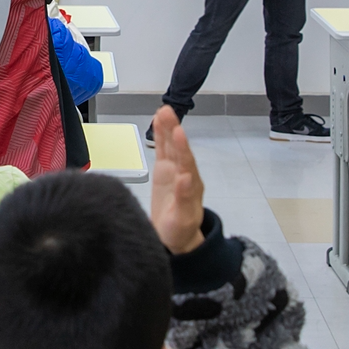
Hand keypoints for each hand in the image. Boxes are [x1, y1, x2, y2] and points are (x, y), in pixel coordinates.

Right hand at [147, 107, 205, 254]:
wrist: (175, 237)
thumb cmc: (180, 230)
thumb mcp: (182, 219)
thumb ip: (184, 199)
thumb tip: (186, 178)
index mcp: (191, 185)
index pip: (186, 162)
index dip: (182, 147)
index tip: (178, 132)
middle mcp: (184, 173)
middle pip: (178, 148)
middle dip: (173, 130)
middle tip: (167, 112)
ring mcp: (174, 170)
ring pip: (170, 146)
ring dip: (167, 128)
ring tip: (162, 110)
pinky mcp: (164, 171)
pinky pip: (162, 150)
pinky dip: (160, 136)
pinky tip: (157, 121)